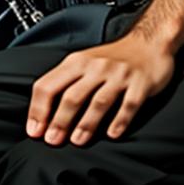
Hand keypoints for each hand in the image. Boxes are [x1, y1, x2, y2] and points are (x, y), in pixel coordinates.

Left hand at [25, 34, 174, 146]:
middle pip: (72, 96)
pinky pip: (128, 105)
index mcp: (76, 62)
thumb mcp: (84, 62)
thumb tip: (43, 115)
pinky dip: (119, 120)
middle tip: (52, 140)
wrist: (149, 43)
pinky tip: (112, 134)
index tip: (34, 131)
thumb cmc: (113, 58)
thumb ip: (65, 83)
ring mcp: (119, 75)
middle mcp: (96, 67)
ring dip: (86, 123)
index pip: (49, 85)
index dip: (38, 109)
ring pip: (98, 101)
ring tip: (77, 141)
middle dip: (60, 120)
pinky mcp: (140, 84)